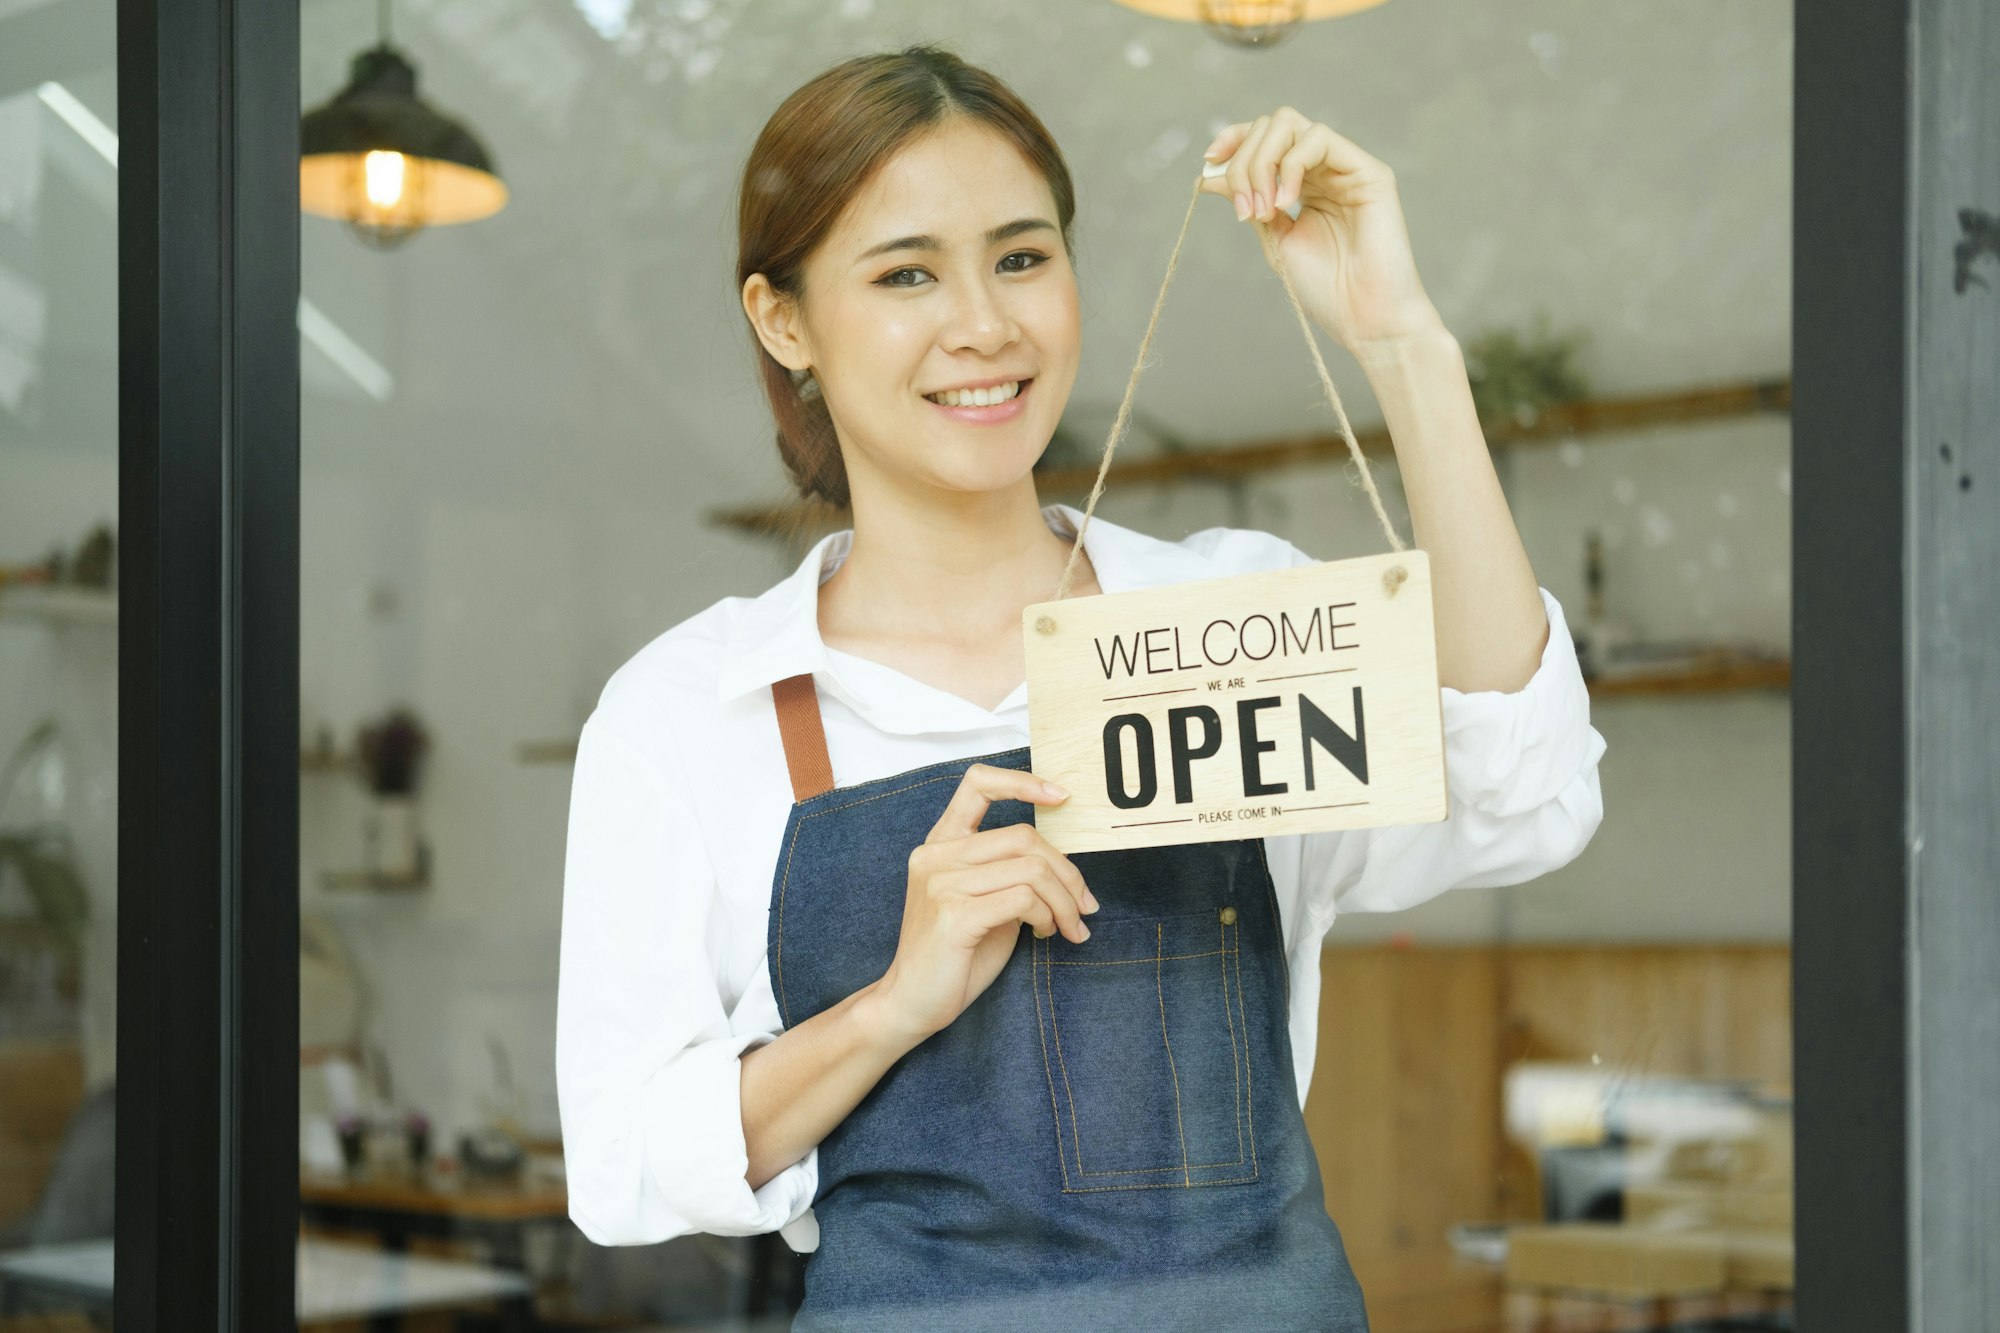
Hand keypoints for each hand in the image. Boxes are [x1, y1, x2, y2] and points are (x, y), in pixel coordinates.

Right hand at [873, 764, 1098, 1042]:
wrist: (911, 1002)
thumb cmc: (955, 952)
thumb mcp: (983, 898)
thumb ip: (1009, 870)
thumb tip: (1064, 862)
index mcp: (941, 842)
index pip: (978, 783)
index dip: (1023, 783)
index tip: (1061, 796)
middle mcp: (936, 855)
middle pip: (1024, 836)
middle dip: (1068, 872)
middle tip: (1084, 905)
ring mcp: (941, 883)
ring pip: (1031, 870)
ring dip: (1064, 902)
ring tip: (1068, 926)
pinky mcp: (953, 915)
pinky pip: (1023, 899)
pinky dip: (1047, 916)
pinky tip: (1045, 933)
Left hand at [1200, 107, 1443, 353]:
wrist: (1363, 317)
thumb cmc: (1325, 288)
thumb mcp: (1274, 238)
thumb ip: (1247, 201)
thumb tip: (1208, 173)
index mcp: (1303, 183)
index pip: (1265, 137)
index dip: (1234, 139)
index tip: (1209, 161)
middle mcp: (1325, 169)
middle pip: (1272, 126)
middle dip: (1243, 163)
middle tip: (1246, 210)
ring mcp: (1347, 167)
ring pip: (1290, 125)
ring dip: (1261, 164)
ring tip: (1265, 211)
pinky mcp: (1369, 171)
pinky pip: (1319, 139)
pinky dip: (1290, 166)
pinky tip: (1285, 203)